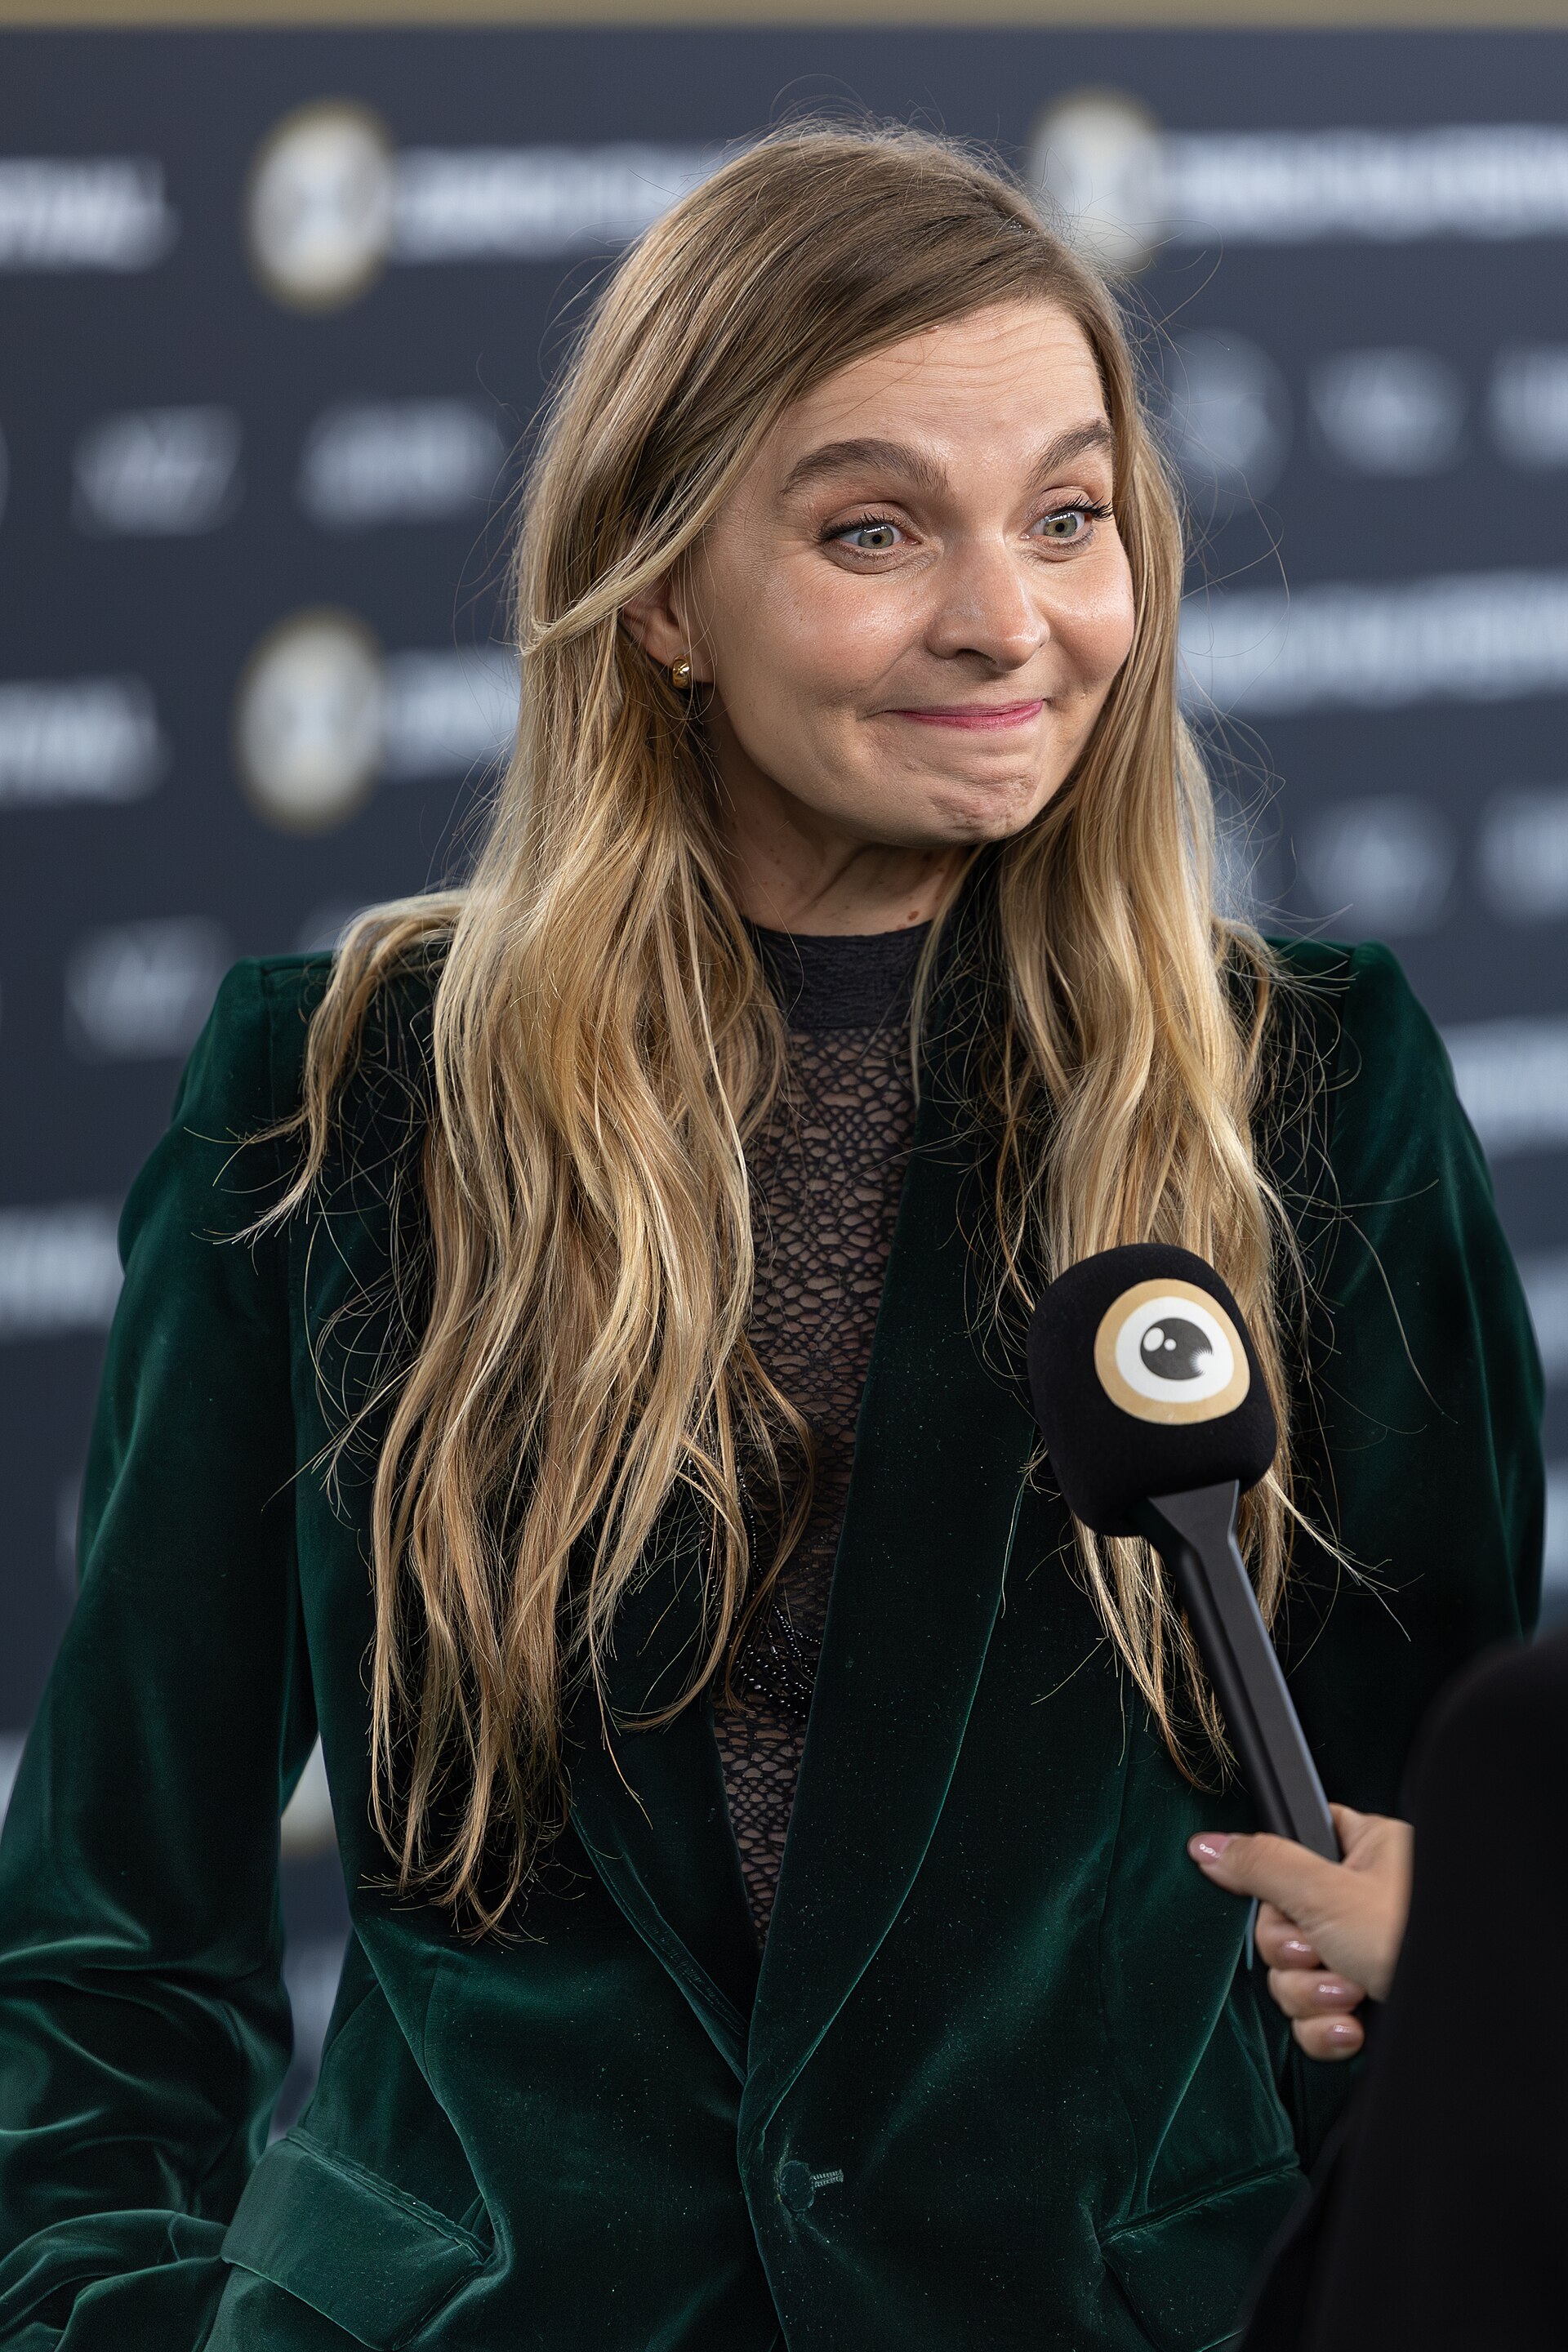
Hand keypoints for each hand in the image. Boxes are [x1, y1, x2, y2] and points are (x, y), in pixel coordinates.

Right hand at [1187, 1805, 1412, 2061]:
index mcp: (1364, 1853)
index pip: (1291, 1852)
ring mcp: (1362, 1957)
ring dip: (1313, 1994)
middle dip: (1295, 1954)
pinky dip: (1328, 2027)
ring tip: (1351, 1992)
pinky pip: (1315, 2017)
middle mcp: (1361, 1903)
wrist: (1466, 2026)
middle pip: (1281, 1923)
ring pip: (1294, 1976)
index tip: (1283, 1904)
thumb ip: (1261, 1865)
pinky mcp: (1363, 2006)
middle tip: (1322, 1953)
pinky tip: (1354, 2027)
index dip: (1275, 1884)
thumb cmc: (1413, 1939)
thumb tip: (1208, 1844)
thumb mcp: (1326, 1893)